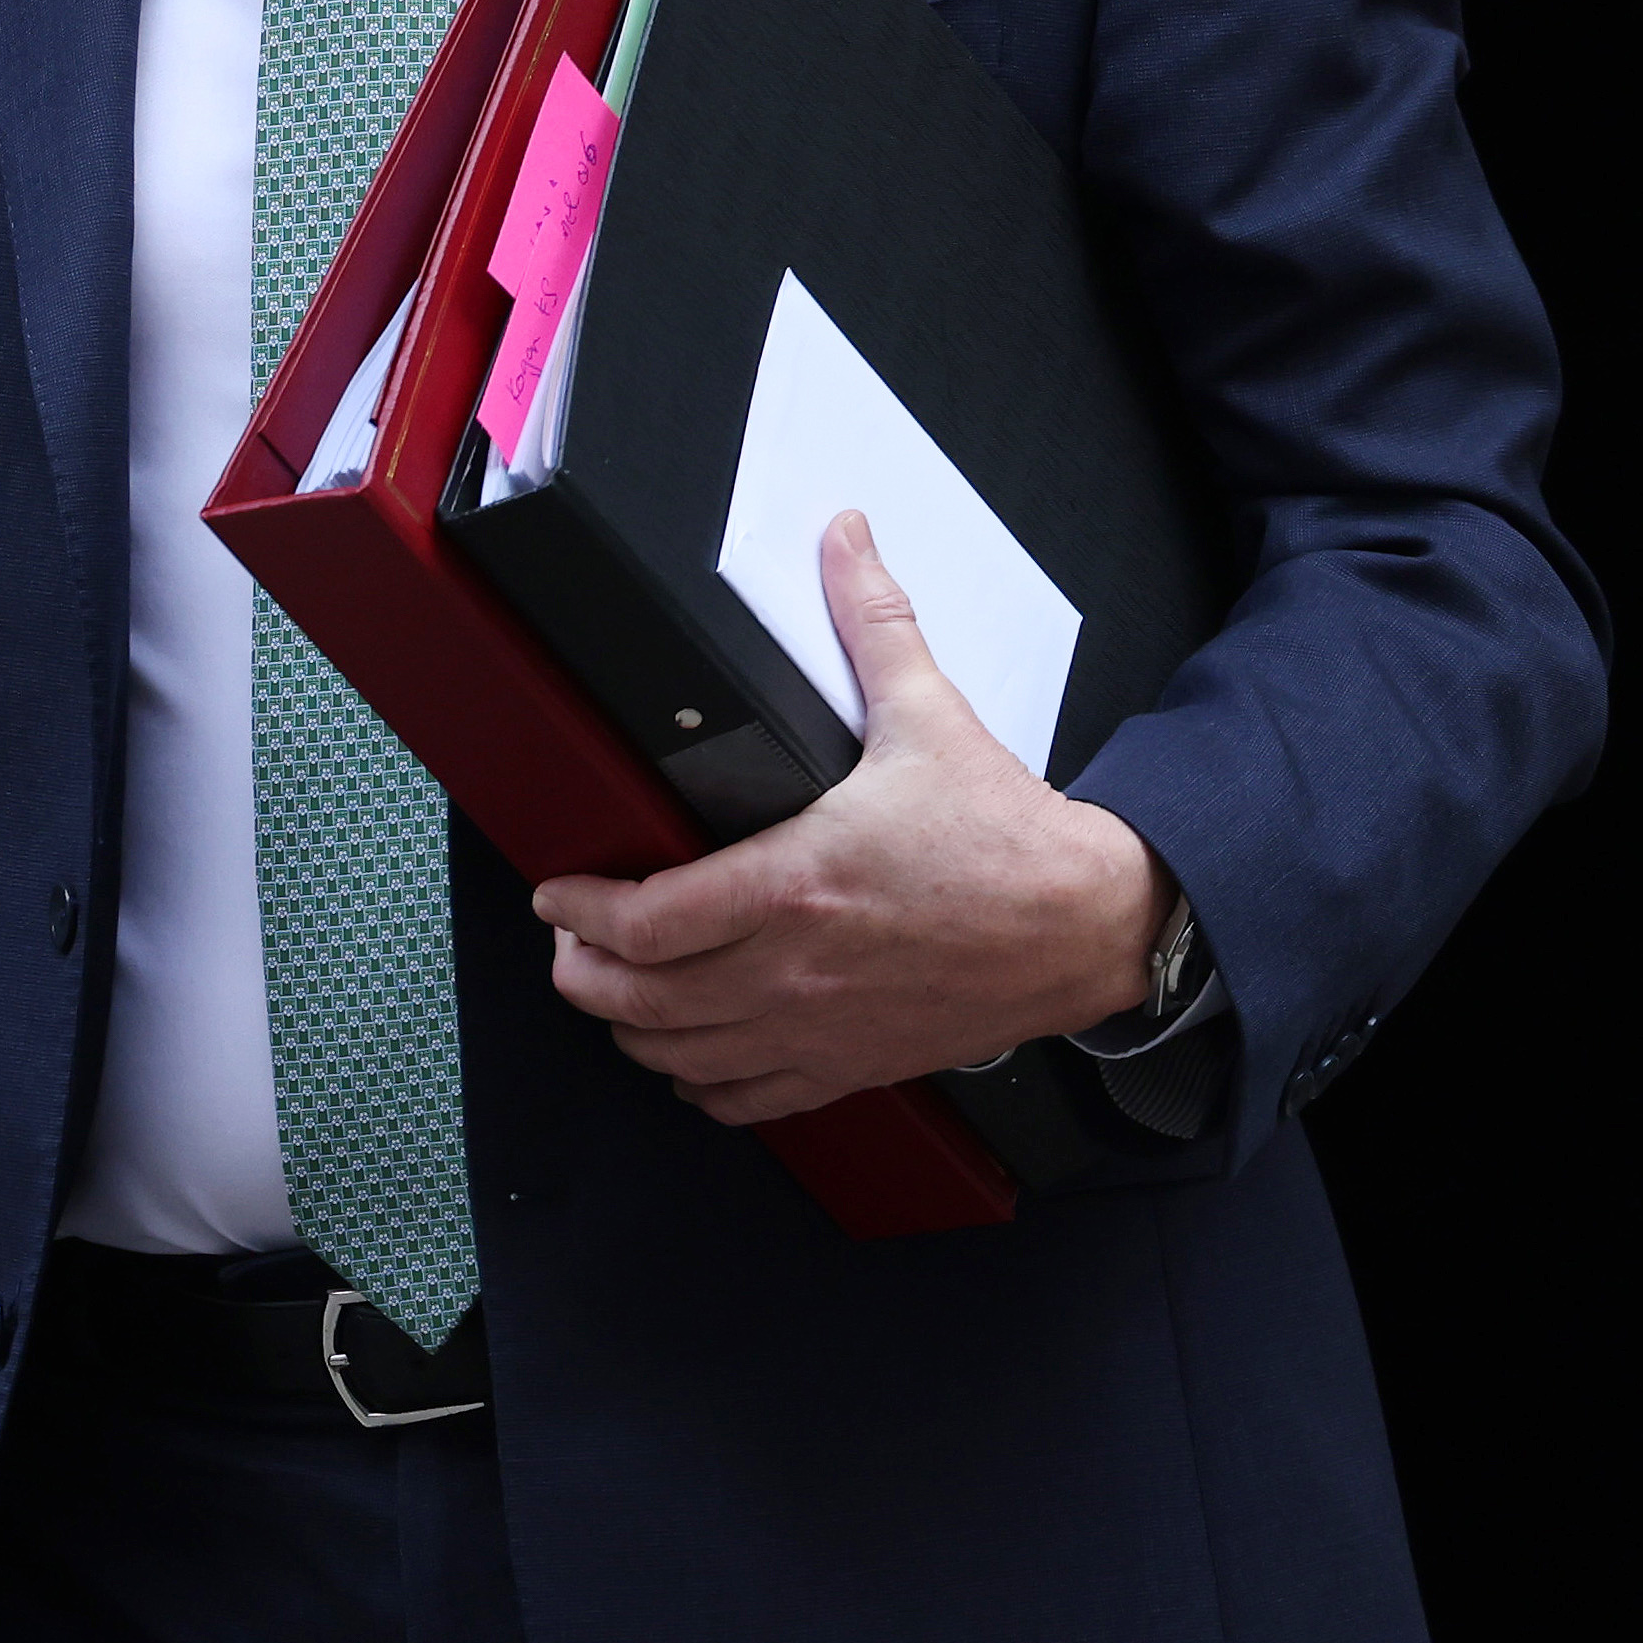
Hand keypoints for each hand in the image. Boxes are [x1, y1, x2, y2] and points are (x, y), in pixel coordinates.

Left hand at [539, 511, 1168, 1123]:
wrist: (1086, 922)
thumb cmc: (1008, 839)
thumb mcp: (928, 715)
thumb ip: (872, 623)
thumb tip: (844, 543)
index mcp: (794, 883)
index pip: (644, 922)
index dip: (579, 911)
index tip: (557, 893)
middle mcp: (793, 969)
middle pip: (638, 1001)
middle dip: (582, 974)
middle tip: (568, 943)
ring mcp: (817, 1027)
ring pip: (680, 1057)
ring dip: (630, 1030)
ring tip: (614, 994)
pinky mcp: (850, 1065)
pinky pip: (746, 1099)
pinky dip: (701, 1084)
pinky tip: (691, 1058)